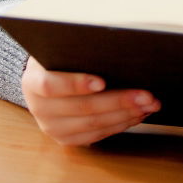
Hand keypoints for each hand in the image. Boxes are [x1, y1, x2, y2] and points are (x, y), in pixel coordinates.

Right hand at [21, 56, 160, 145]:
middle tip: (146, 95)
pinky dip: (121, 124)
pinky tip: (139, 114)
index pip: (50, 86)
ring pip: (93, 124)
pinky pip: (97, 135)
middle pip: (82, 108)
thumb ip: (81, 47)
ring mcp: (52, 127)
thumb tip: (117, 43)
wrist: (47, 78)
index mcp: (32, 81)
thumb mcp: (62, 48)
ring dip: (126, 115)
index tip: (102, 82)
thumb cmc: (62, 57)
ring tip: (150, 104)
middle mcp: (39, 108)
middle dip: (118, 101)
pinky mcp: (67, 138)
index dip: (77, 84)